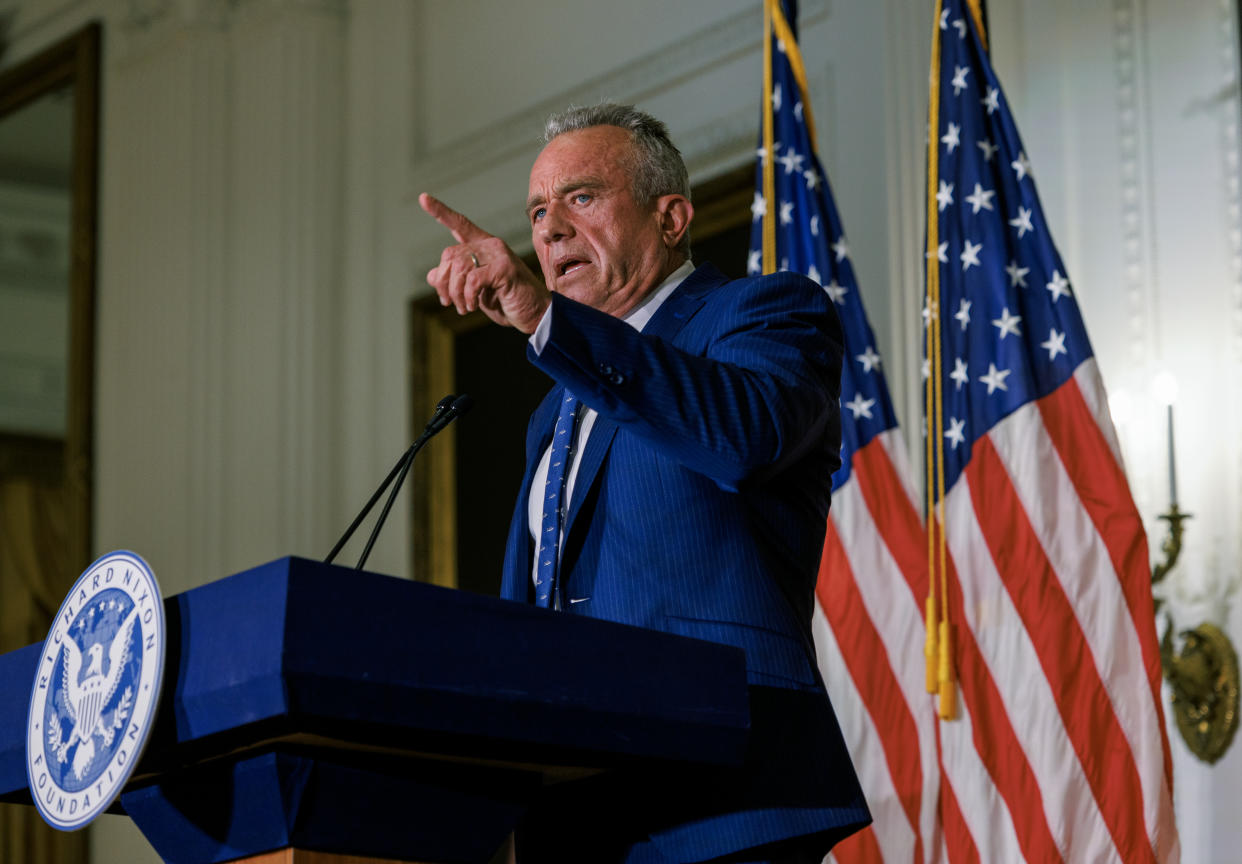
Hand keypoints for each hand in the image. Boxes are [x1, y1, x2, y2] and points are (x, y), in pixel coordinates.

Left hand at [420, 193, 550, 332]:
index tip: (423, 198)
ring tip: (464, 308)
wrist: (535, 314)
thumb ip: (454, 281)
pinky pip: (472, 279)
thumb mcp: (474, 292)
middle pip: (450, 255)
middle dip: (443, 283)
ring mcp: (499, 255)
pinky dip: (468, 296)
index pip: (459, 225)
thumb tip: (432, 275)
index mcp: (483, 247)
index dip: (440, 212)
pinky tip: (473, 306)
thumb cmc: (506, 301)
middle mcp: (491, 245)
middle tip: (448, 303)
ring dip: (456, 293)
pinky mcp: (504, 268)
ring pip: (459, 267)